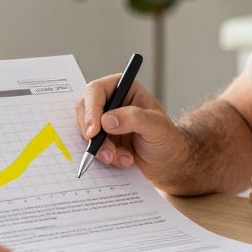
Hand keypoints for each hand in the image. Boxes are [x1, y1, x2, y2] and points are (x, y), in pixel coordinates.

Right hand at [73, 74, 190, 184]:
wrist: (167, 163)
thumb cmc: (166, 139)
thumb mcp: (157, 126)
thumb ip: (134, 119)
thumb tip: (107, 120)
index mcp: (123, 88)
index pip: (96, 91)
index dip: (91, 110)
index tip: (94, 132)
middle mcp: (110, 102)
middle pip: (84, 111)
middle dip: (94, 135)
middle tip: (107, 153)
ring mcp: (103, 122)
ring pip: (86, 132)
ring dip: (102, 149)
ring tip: (124, 158)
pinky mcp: (101, 140)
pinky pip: (92, 147)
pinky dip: (105, 157)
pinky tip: (125, 161)